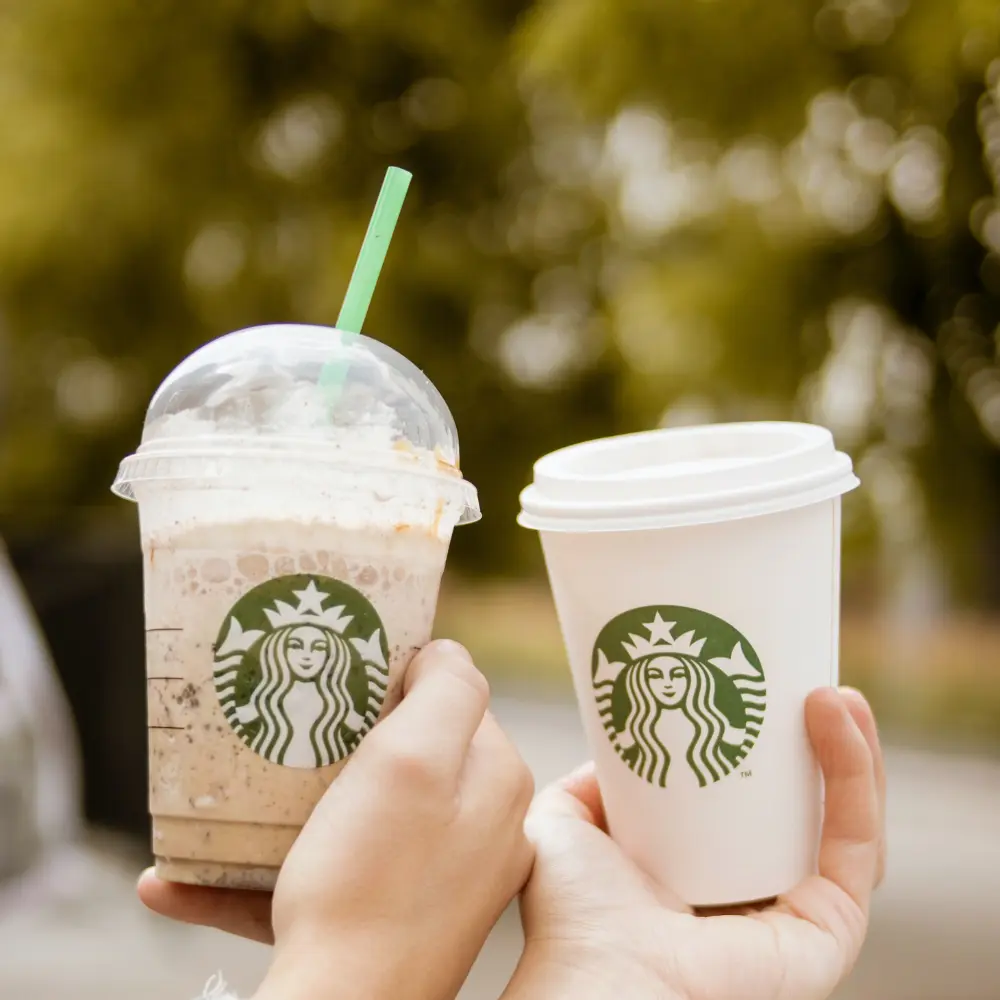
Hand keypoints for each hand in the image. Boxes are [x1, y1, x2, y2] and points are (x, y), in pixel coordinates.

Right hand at [138, 640, 534, 999]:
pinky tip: (182, 880)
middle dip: (342, 742)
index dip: (400, 683)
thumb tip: (446, 654)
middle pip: (409, 756)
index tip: (344, 681)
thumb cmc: (370, 883)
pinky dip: (264, 875)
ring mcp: (439, 882)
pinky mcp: (390, 921)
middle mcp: (481, 833)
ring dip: (289, 809)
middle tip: (287, 732)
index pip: (456, 701)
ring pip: (359, 817)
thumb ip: (450, 690)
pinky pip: (326, 879)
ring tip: (232, 799)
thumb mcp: (415, 759)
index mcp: (495, 784)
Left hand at [504, 687, 885, 999]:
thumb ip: (592, 783)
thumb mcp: (571, 822)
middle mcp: (755, 897)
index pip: (757, 809)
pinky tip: (840, 722)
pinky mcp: (830, 933)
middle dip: (822, 744)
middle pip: (811, 811)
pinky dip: (857, 782)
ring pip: (846, 825)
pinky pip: (859, 849)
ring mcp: (797, 917)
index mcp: (702, 877)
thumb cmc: (572, 917)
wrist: (597, 974)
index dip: (770, 750)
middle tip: (810, 681)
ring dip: (852, 753)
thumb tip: (616, 747)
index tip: (763, 689)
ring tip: (833, 690)